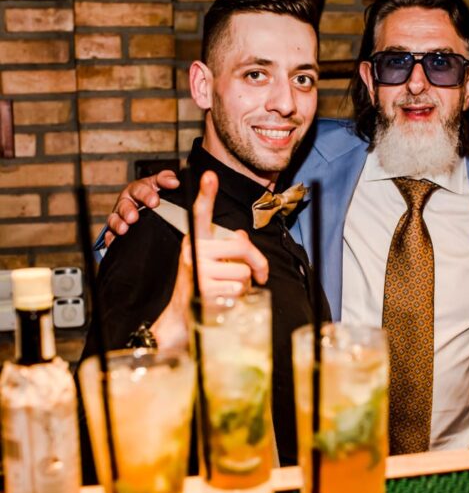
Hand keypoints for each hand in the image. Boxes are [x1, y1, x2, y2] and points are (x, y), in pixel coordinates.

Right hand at [105, 170, 179, 246]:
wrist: (147, 206)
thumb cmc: (153, 193)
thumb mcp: (159, 183)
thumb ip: (166, 180)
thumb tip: (174, 182)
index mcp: (138, 189)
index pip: (141, 189)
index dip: (147, 195)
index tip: (154, 202)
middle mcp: (127, 201)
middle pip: (125, 205)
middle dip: (128, 211)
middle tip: (132, 217)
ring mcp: (120, 215)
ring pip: (115, 219)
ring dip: (117, 224)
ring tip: (123, 229)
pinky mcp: (116, 228)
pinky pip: (111, 234)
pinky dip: (111, 238)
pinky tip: (113, 242)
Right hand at [151, 171, 268, 348]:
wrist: (182, 318)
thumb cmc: (201, 286)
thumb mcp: (211, 261)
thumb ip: (226, 247)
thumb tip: (242, 236)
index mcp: (195, 241)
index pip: (201, 213)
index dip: (206, 194)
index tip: (210, 175)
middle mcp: (193, 252)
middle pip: (242, 247)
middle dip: (258, 262)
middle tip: (262, 274)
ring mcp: (198, 271)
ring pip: (244, 271)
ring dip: (245, 284)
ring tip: (230, 289)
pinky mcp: (205, 290)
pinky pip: (240, 288)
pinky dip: (240, 297)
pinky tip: (226, 300)